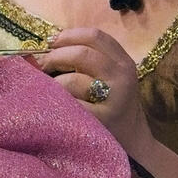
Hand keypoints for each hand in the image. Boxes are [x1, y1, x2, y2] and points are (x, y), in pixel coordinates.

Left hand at [30, 27, 146, 147]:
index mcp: (123, 62)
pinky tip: (56, 105)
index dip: (68, 35)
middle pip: (81, 53)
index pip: (95, 35)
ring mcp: (114, 99)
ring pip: (72, 80)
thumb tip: (46, 45)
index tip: (50, 42)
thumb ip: (88, 59)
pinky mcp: (103, 120)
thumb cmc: (112, 105)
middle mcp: (122, 77)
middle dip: (54, 57)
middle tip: (42, 66)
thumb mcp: (111, 77)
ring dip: (54, 84)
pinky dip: (57, 102)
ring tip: (50, 90)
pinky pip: (70, 104)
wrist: (135, 143)